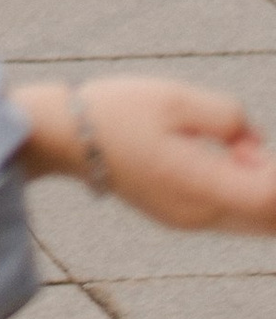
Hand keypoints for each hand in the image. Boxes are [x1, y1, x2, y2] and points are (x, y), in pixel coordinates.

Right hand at [11, 78, 275, 232]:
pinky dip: (245, 191)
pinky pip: (230, 213)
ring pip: (254, 221)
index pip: (271, 198)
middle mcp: (198, 215)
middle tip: (251, 146)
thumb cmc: (117, 112)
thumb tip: (255, 144)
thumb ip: (230, 118)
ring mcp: (188, 220)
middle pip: (269, 220)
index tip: (260, 144)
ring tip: (239, 146)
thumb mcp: (176, 98)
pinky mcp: (178, 215)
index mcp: (199, 187)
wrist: (64, 136)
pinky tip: (231, 156)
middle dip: (275, 188)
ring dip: (264, 190)